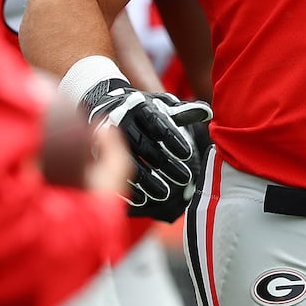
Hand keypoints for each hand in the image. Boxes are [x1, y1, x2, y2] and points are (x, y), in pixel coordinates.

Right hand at [81, 79, 210, 209]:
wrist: (103, 105)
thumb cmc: (142, 108)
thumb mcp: (162, 105)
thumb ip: (184, 112)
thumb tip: (208, 113)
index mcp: (139, 107)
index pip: (158, 124)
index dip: (172, 139)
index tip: (187, 154)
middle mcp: (121, 122)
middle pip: (146, 147)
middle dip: (166, 165)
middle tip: (186, 178)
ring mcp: (107, 140)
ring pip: (129, 163)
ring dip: (148, 181)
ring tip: (165, 194)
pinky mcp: (97, 154)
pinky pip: (113, 173)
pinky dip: (129, 187)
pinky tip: (143, 200)